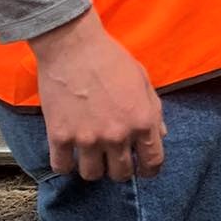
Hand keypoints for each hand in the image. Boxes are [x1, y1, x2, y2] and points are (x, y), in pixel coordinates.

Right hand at [33, 9, 165, 181]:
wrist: (73, 45)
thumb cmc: (110, 58)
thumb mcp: (143, 80)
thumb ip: (154, 110)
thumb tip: (161, 134)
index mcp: (142, 121)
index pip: (152, 162)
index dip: (149, 170)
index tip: (142, 169)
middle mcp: (117, 135)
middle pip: (121, 174)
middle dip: (120, 169)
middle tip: (113, 158)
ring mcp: (87, 138)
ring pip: (92, 175)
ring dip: (93, 168)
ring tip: (90, 155)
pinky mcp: (60, 136)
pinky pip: (61, 167)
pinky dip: (64, 164)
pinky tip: (67, 154)